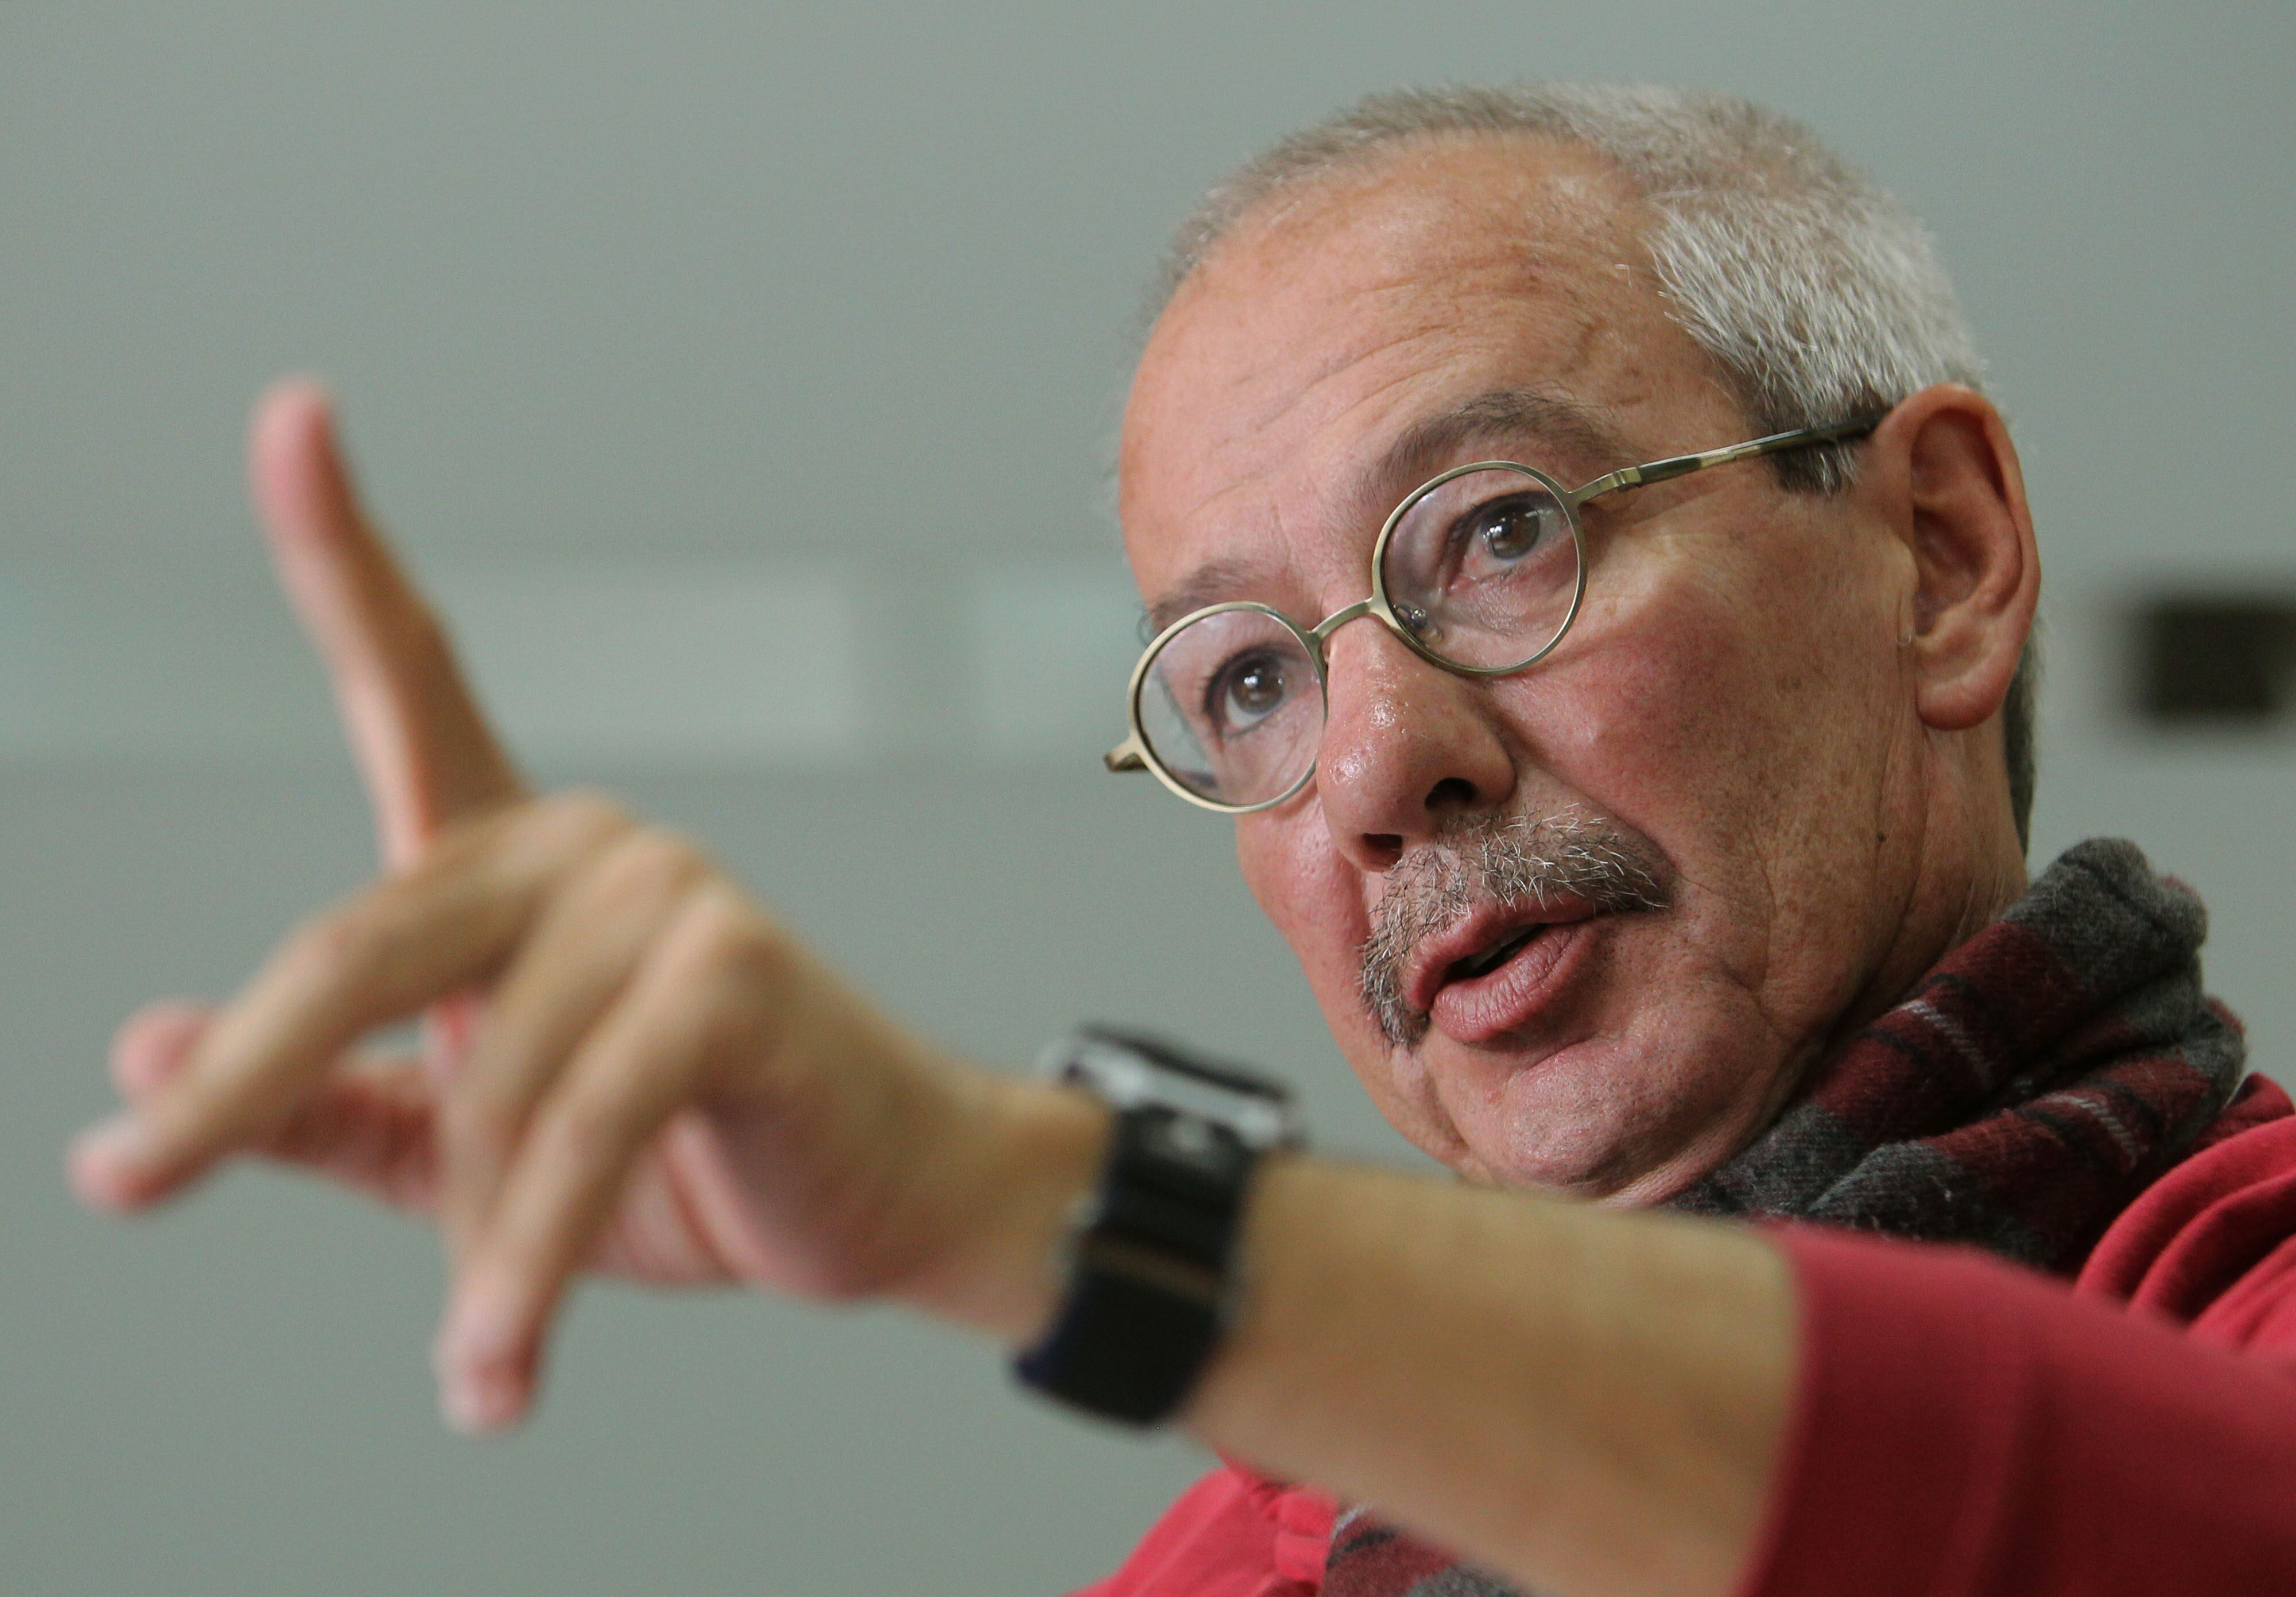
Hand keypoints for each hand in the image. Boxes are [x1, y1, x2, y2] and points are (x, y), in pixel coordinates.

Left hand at [68, 382, 1101, 1431]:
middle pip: (361, 941)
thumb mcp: (466, 1151)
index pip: (413, 681)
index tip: (292, 414)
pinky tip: (499, 1360)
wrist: (878, 1206)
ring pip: (480, 1077)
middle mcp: (581, 848)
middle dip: (244, 1075)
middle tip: (125, 1178)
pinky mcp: (734, 973)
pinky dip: (525, 1258)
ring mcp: (666, 894)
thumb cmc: (684, 1160)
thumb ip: (323, 1099)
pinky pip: (579, 1122)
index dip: (342, 548)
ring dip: (472, 1240)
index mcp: (509, 865)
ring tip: (486, 1351)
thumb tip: (147, 1056)